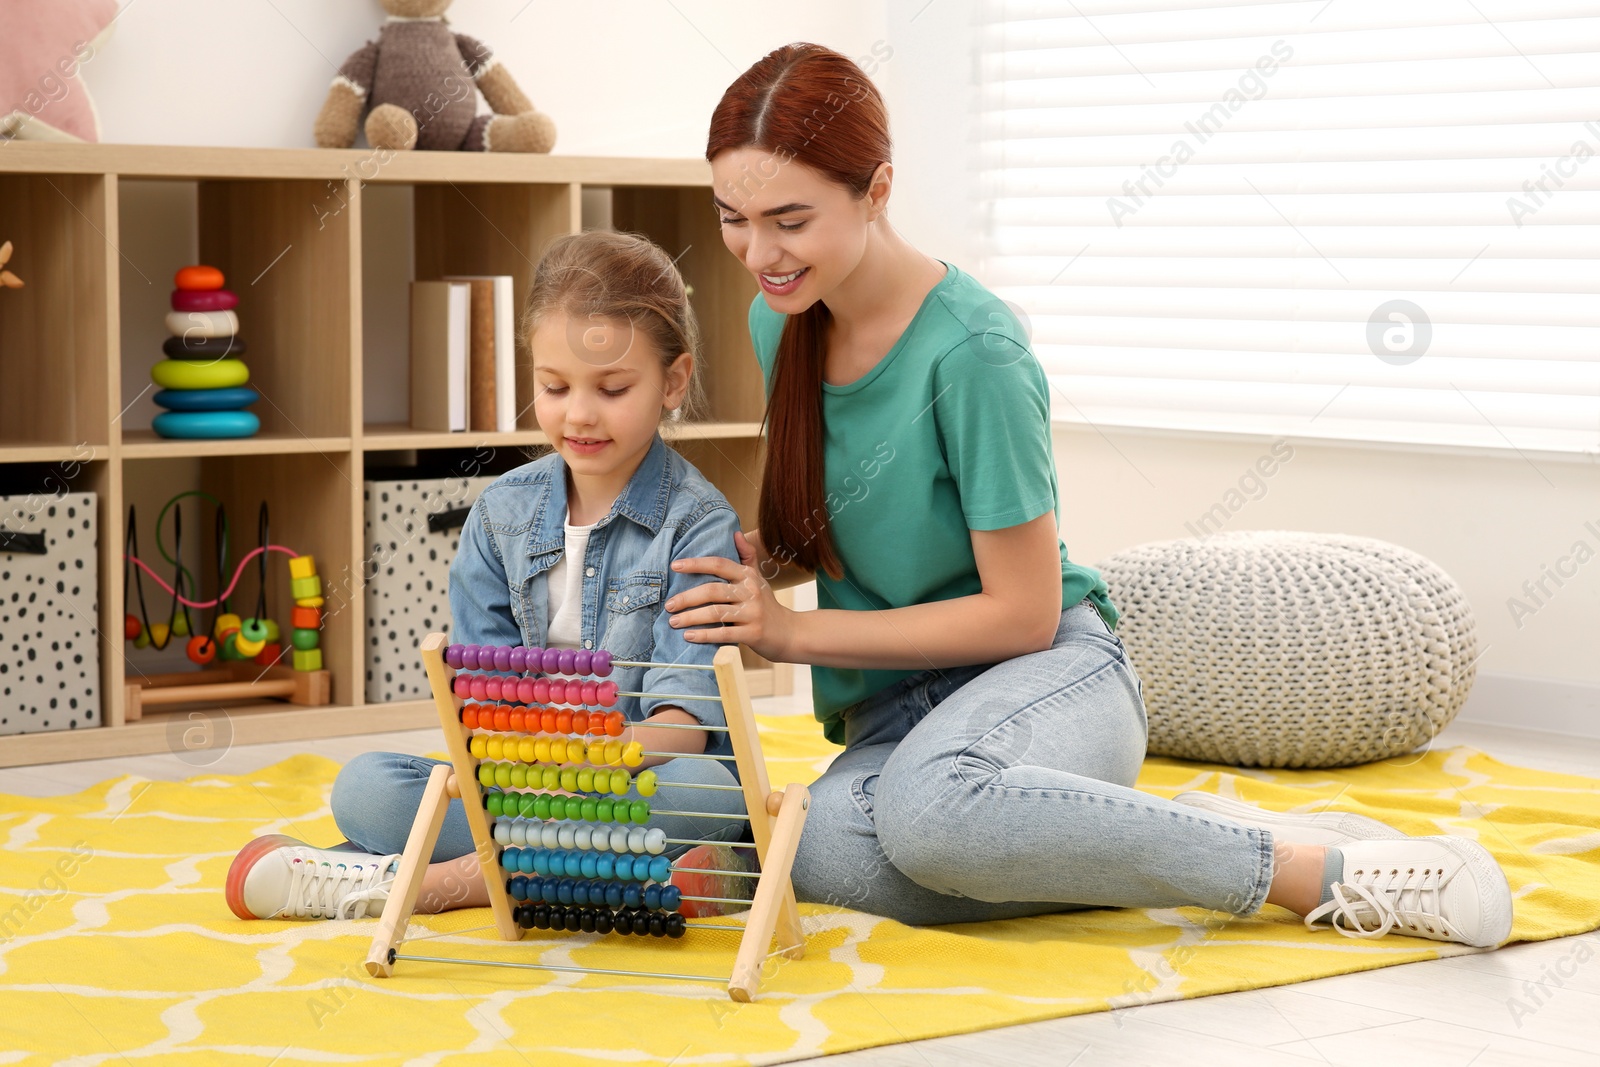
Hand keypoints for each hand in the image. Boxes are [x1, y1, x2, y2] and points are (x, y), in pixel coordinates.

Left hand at [666, 530, 795, 660]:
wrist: (789, 633)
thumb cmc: (767, 605)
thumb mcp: (758, 579)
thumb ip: (746, 557)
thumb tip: (736, 533)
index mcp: (748, 576)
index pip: (719, 564)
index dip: (696, 563)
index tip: (675, 565)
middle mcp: (751, 592)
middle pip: (713, 590)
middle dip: (687, 598)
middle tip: (669, 605)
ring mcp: (753, 613)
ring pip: (716, 613)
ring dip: (691, 618)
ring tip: (673, 622)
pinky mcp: (753, 634)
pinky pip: (724, 634)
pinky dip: (704, 635)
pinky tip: (688, 636)